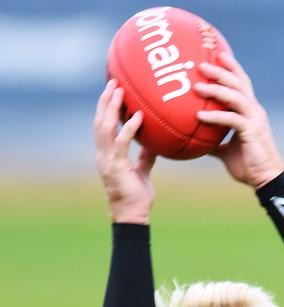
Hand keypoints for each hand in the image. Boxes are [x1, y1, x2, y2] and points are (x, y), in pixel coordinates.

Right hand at [94, 80, 155, 223]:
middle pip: (99, 121)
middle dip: (105, 101)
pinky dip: (128, 128)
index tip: (112, 92)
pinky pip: (121, 143)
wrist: (132, 216)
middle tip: (114, 82)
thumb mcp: (142, 173)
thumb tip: (153, 145)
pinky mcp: (116, 167)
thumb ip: (145, 158)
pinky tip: (137, 116)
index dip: (105, 108)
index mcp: (107, 156)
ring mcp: (107, 160)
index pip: (102, 127)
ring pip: (104, 127)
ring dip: (111, 107)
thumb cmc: (137, 198)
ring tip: (120, 90)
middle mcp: (103, 155)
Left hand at [194, 53, 283, 187]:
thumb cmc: (249, 167)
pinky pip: (231, 119)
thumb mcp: (226, 152)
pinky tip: (200, 116)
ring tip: (197, 86)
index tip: (217, 55)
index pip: (242, 83)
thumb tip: (196, 141)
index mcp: (251, 112)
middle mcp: (254, 111)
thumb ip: (214, 143)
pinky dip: (216, 116)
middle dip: (220, 71)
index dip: (232, 68)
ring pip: (235, 96)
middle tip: (201, 65)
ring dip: (216, 89)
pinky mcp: (252, 131)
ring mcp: (255, 120)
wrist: (266, 180)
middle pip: (238, 83)